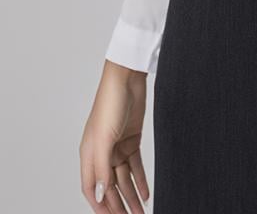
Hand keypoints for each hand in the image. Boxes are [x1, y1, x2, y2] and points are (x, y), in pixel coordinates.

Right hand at [79, 60, 150, 212]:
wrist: (127, 78)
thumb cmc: (110, 103)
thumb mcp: (105, 138)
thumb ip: (101, 167)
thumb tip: (99, 194)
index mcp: (89, 154)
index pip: (91, 188)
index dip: (100, 206)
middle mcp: (102, 153)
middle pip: (109, 187)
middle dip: (119, 205)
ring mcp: (117, 147)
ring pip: (124, 179)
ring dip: (132, 196)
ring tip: (141, 213)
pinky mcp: (131, 140)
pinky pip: (135, 166)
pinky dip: (140, 181)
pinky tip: (146, 194)